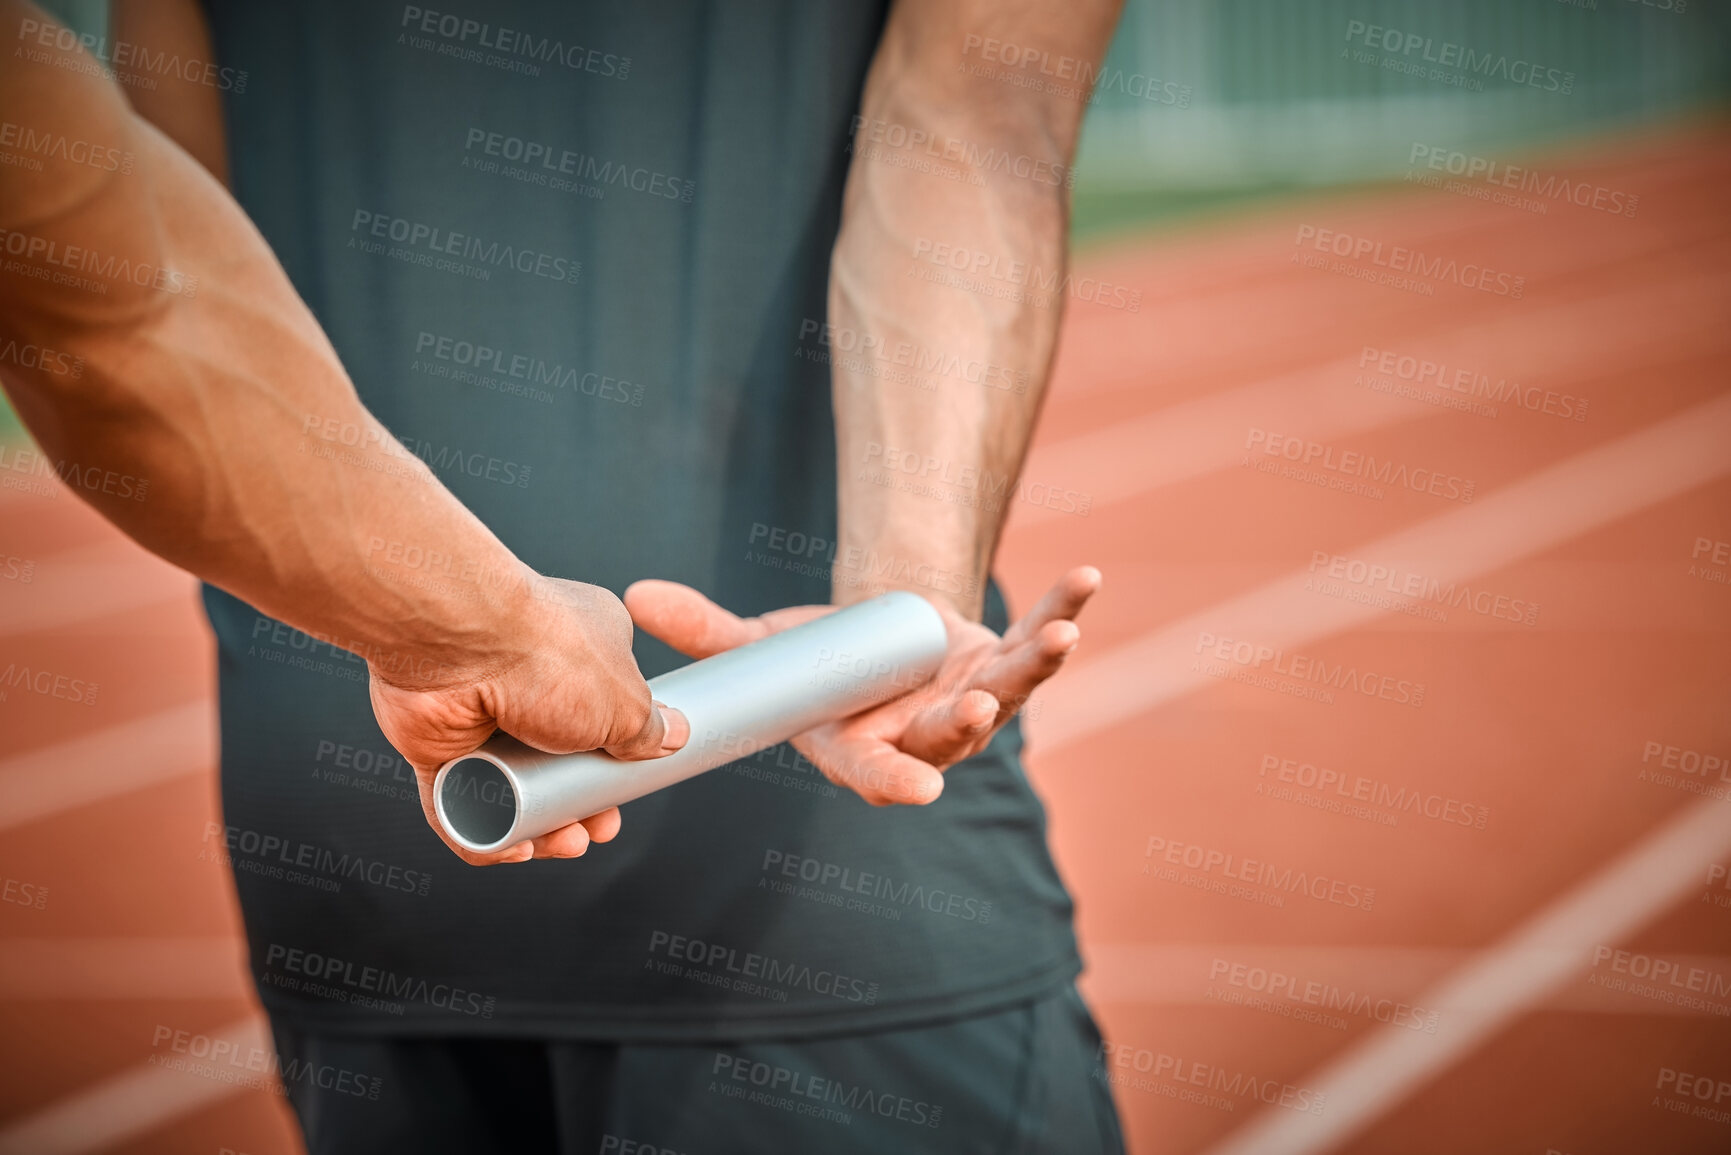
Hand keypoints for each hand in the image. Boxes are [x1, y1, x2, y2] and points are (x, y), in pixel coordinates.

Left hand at [369, 574, 689, 864]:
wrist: (458, 646)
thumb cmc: (547, 654)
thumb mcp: (626, 700)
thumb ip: (649, 727)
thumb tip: (673, 738)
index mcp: (580, 653)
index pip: (602, 715)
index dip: (615, 765)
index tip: (626, 794)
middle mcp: (528, 680)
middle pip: (556, 762)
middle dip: (579, 806)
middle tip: (595, 828)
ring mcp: (479, 715)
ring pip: (509, 790)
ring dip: (538, 828)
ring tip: (562, 843)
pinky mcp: (438, 745)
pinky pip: (459, 803)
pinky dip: (483, 834)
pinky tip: (512, 848)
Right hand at [623, 567, 1099, 804]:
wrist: (879, 641)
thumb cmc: (819, 661)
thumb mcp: (763, 649)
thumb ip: (709, 634)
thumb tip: (635, 597)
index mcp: (864, 747)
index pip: (879, 774)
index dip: (898, 781)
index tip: (918, 790)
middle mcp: (926, 736)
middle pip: (950, 740)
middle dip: (966, 724)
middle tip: (975, 708)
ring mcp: (973, 702)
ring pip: (1011, 693)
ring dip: (1035, 666)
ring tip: (1058, 637)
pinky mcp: (1005, 664)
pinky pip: (1038, 642)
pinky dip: (1063, 612)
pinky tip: (1084, 582)